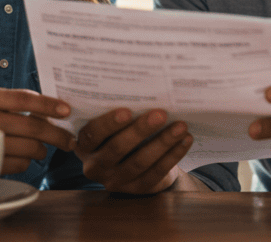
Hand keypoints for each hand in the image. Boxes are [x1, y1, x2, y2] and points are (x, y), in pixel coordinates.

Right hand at [0, 88, 75, 174]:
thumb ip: (14, 104)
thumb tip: (55, 112)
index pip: (24, 98)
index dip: (49, 104)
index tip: (67, 111)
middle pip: (32, 127)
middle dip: (57, 135)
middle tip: (70, 141)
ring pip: (28, 148)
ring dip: (42, 151)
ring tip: (42, 149)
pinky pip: (18, 164)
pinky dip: (26, 162)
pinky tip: (22, 158)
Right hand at [75, 108, 192, 193]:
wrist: (132, 160)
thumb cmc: (119, 130)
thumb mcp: (110, 122)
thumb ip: (115, 108)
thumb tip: (140, 82)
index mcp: (84, 145)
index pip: (92, 134)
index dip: (108, 124)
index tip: (127, 111)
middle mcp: (95, 166)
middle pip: (117, 148)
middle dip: (140, 130)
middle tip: (161, 114)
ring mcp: (115, 181)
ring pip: (139, 162)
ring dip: (162, 142)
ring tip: (181, 126)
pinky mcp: (137, 188)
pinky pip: (156, 173)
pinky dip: (173, 155)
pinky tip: (185, 140)